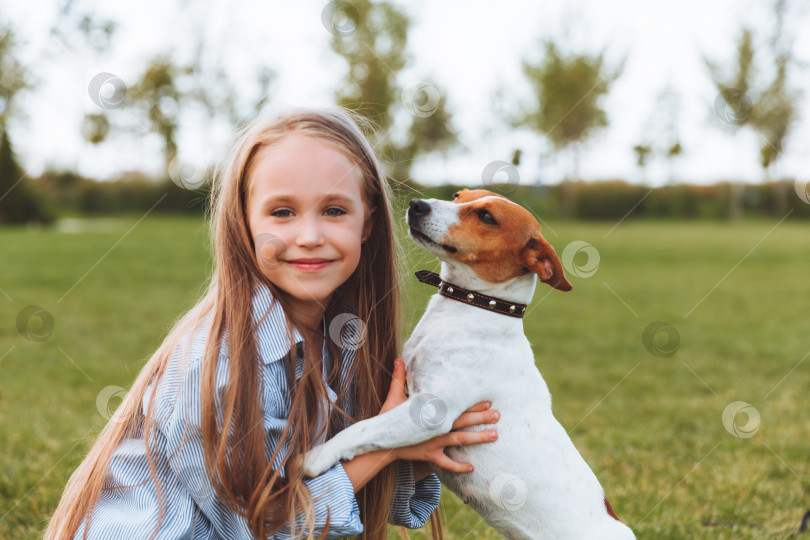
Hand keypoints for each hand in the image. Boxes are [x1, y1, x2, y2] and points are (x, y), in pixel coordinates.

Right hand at [380, 358, 499, 473]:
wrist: (380, 442)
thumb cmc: (387, 417)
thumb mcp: (394, 396)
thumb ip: (399, 377)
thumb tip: (398, 359)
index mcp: (430, 411)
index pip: (455, 405)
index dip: (472, 403)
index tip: (488, 400)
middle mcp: (435, 426)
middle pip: (462, 421)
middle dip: (481, 417)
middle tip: (498, 415)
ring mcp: (434, 442)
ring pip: (460, 440)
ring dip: (478, 438)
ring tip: (495, 435)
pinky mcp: (429, 455)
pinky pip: (445, 463)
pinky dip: (458, 467)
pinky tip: (472, 468)